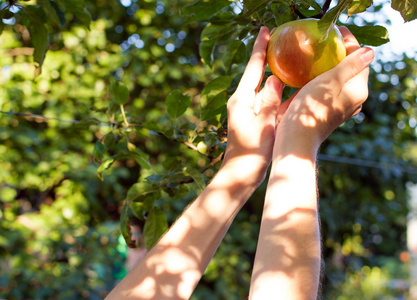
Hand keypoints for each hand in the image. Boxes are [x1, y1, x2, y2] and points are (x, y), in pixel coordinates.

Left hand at [222, 26, 283, 185]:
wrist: (241, 174)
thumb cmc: (251, 153)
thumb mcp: (264, 125)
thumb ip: (269, 102)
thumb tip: (275, 79)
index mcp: (242, 100)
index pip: (253, 67)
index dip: (260, 48)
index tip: (266, 30)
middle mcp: (244, 102)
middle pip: (258, 74)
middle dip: (268, 57)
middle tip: (281, 40)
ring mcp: (250, 111)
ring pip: (266, 88)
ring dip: (277, 75)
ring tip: (291, 60)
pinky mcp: (257, 120)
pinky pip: (270, 102)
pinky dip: (280, 94)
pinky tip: (293, 88)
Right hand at [276, 26, 373, 147]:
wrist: (296, 139)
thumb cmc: (312, 109)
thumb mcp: (330, 81)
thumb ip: (350, 65)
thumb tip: (369, 52)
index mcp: (358, 90)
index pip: (360, 60)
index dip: (350, 42)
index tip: (336, 31)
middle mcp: (352, 99)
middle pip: (350, 70)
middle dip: (340, 54)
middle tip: (325, 41)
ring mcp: (339, 107)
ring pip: (338, 80)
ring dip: (329, 67)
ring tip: (316, 55)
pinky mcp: (326, 112)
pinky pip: (327, 90)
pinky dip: (320, 80)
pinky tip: (308, 75)